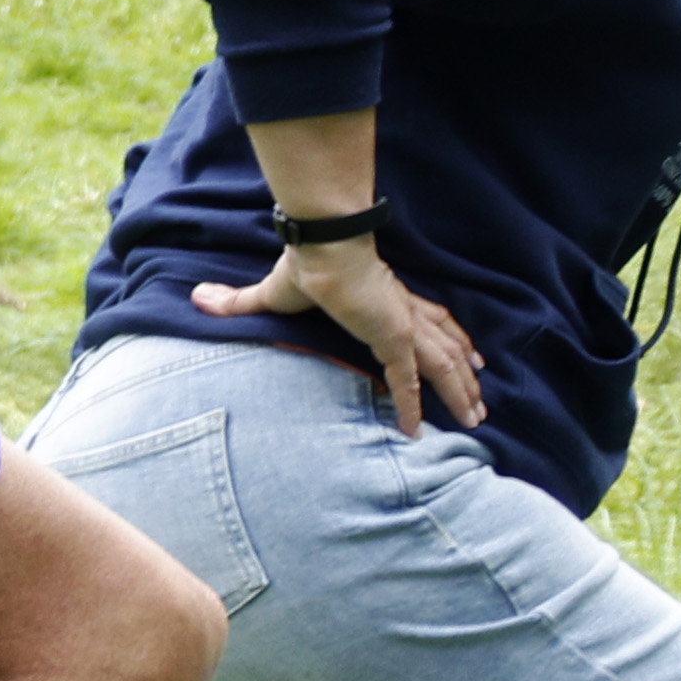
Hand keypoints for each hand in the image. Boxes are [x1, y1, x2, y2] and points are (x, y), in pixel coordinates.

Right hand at [196, 226, 483, 433]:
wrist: (322, 251)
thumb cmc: (304, 265)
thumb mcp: (271, 292)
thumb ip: (239, 302)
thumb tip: (198, 298)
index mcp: (388, 299)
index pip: (428, 321)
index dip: (449, 339)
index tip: (469, 356)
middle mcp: (403, 313)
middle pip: (447, 347)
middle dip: (467, 375)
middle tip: (482, 401)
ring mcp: (402, 326)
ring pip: (444, 365)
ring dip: (462, 391)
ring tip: (477, 416)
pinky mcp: (393, 338)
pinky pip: (410, 379)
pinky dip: (415, 404)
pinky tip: (418, 428)